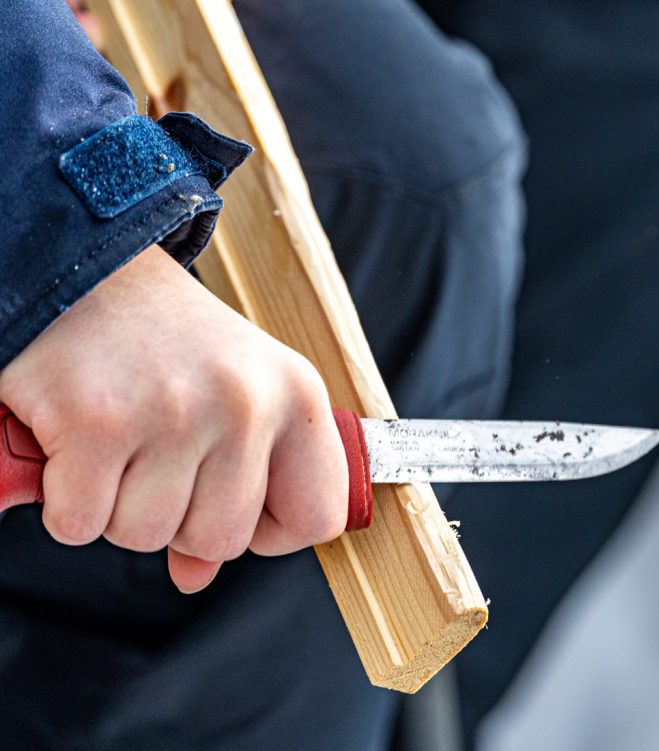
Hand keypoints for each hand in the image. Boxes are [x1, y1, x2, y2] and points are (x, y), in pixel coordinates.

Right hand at [0, 246, 347, 591]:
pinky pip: (80, 524)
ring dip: (118, 506)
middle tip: (155, 456)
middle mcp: (246, 402)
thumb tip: (197, 575)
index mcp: (297, 396)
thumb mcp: (233, 398)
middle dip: (178, 517)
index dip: (271, 532)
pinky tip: (74, 446)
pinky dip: (66, 501)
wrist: (88, 269)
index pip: (318, 517)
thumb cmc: (169, 343)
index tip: (239, 509)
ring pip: (146, 536)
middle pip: (222, 539)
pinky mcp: (98, 421)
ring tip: (118, 441)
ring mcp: (174, 411)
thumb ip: (234, 488)